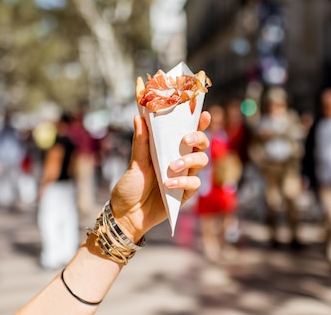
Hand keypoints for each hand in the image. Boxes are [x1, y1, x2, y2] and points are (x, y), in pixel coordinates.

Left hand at [110, 111, 210, 242]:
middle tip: (185, 140)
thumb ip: (141, 141)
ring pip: (202, 161)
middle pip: (202, 144)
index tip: (204, 115)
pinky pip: (194, 183)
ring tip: (172, 166)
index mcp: (169, 149)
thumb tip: (138, 117)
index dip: (199, 122)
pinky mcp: (185, 193)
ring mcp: (185, 176)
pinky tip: (168, 184)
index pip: (188, 132)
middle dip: (198, 138)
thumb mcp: (135, 162)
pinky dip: (183, 181)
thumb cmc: (130, 186)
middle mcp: (180, 160)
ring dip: (190, 160)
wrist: (126, 214)